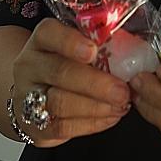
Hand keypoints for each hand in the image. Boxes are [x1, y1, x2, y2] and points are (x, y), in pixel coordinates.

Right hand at [10, 19, 131, 147]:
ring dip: (96, 106)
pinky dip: (91, 123)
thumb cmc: (66, 66)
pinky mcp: (35, 126)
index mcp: (42, 40)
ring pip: (60, 102)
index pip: (49, 33)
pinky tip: (111, 116)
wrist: (33, 95)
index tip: (92, 50)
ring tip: (121, 105)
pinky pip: (63, 127)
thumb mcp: (76, 48)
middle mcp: (30, 66)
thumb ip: (98, 45)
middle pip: (59, 72)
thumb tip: (133, 48)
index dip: (69, 41)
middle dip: (95, 83)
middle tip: (122, 90)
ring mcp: (27, 97)